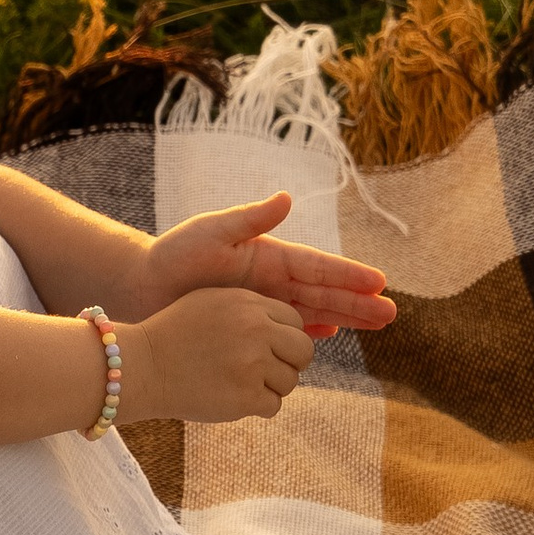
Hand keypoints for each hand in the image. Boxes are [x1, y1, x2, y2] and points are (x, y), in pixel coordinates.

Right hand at [118, 286, 313, 426]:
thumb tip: (291, 327)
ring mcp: (252, 365)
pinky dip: (256, 406)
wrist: (139, 367)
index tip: (264, 347)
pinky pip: (273, 406)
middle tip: (262, 370)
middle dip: (288, 362)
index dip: (283, 337)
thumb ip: (251, 308)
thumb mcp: (211, 303)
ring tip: (238, 383)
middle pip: (303, 351)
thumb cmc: (173, 335)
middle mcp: (255, 330)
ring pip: (290, 381)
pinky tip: (230, 397)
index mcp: (248, 304)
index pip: (295, 322)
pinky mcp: (245, 397)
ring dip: (270, 387)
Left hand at [134, 191, 395, 340]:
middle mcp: (271, 281)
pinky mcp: (249, 324)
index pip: (316, 267)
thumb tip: (286, 198)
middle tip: (391, 313)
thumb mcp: (212, 232)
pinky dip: (308, 333)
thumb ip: (250, 220)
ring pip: (312, 312)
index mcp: (267, 256)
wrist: (141, 287)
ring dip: (344, 318)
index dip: (347, 275)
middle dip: (357, 303)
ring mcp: (262, 304)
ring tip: (376, 325)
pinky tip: (328, 336)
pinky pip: (286, 330)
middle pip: (323, 293)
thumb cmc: (173, 255)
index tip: (378, 281)